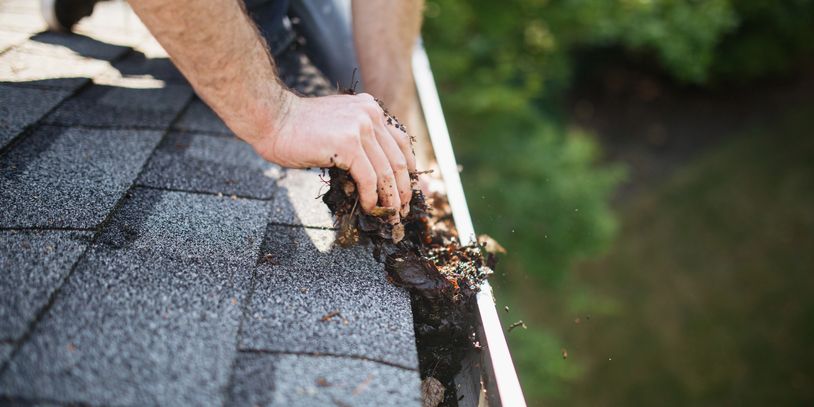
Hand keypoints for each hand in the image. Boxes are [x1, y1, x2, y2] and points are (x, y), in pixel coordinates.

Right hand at [254, 91, 416, 223]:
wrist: (273, 119)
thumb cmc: (298, 129)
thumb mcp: (339, 127)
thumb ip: (359, 139)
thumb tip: (376, 171)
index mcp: (371, 108)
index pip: (401, 142)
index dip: (407, 170)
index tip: (406, 190)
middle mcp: (371, 114)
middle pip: (398, 159)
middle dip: (403, 189)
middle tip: (403, 210)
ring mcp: (361, 127)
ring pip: (386, 171)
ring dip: (390, 198)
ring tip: (390, 216)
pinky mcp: (349, 144)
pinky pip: (369, 178)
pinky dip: (371, 197)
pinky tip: (369, 208)